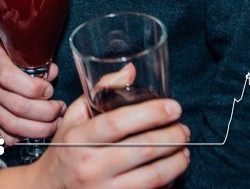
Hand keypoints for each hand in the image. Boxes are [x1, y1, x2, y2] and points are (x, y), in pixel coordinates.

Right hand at [0, 33, 63, 144]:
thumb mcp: (7, 46)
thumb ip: (30, 60)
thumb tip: (52, 73)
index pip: (11, 78)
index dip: (35, 88)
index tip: (49, 90)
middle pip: (16, 106)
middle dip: (45, 112)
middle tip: (59, 109)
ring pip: (11, 125)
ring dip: (38, 128)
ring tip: (54, 122)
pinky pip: (1, 135)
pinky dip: (20, 137)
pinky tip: (32, 130)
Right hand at [5, 96, 189, 188]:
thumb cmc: (65, 150)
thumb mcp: (74, 118)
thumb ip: (101, 92)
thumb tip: (130, 71)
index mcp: (79, 138)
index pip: (118, 123)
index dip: (150, 113)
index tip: (173, 107)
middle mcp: (91, 165)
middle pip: (141, 149)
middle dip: (171, 137)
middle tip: (184, 129)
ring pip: (151, 176)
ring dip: (175, 161)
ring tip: (184, 149)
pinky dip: (166, 181)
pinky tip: (171, 170)